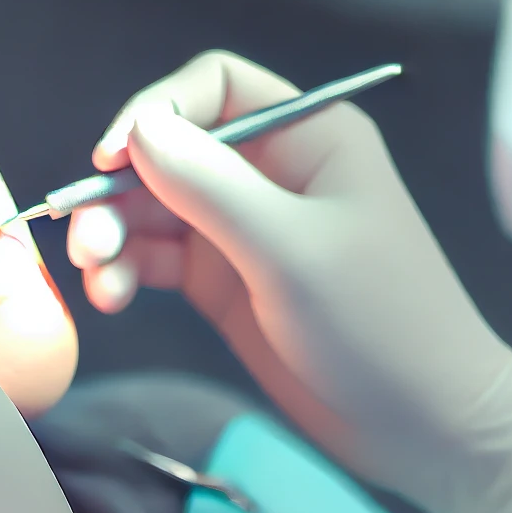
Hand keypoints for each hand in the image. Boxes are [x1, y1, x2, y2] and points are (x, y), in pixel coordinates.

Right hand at [67, 51, 511, 512]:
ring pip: (154, 206)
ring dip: (112, 234)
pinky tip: (112, 297)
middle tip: (86, 240)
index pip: (215, 86)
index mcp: (311, 138)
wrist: (425, 426)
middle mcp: (275, 173)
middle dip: (121, 187)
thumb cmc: (380, 326)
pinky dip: (126, 270)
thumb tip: (140, 129)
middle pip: (170, 149)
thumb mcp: (291, 251)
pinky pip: (158, 258)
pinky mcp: (229, 284)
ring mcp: (249, 230)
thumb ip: (211, 186)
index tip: (111, 158)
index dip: (156, 110)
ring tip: (98, 280)